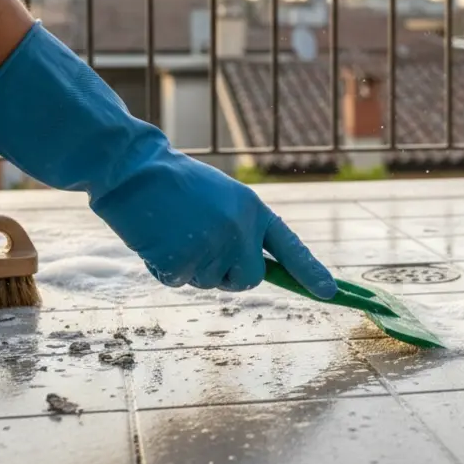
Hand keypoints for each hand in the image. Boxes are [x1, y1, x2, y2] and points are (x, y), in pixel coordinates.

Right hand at [0, 21, 336, 297]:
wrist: (133, 170)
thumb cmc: (174, 182)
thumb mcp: (221, 197)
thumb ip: (240, 227)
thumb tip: (251, 267)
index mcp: (252, 209)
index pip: (289, 246)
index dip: (310, 271)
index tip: (330, 294)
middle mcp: (239, 231)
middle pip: (248, 279)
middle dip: (229, 273)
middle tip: (201, 244)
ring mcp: (212, 248)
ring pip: (210, 282)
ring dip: (192, 266)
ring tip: (173, 230)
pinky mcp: (182, 262)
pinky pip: (179, 281)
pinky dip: (164, 267)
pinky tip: (157, 239)